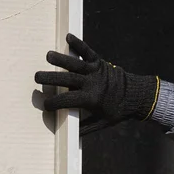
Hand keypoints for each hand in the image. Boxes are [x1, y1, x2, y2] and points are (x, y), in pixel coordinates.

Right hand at [35, 34, 158, 130]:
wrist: (137, 95)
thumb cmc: (118, 111)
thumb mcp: (102, 123)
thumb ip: (85, 129)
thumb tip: (69, 136)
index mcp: (91, 99)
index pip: (67, 101)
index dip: (54, 104)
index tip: (44, 105)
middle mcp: (92, 83)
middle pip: (67, 80)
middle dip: (51, 78)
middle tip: (36, 76)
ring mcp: (96, 71)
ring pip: (75, 64)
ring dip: (61, 59)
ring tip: (47, 56)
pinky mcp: (100, 62)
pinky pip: (87, 51)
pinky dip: (78, 44)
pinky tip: (68, 37)